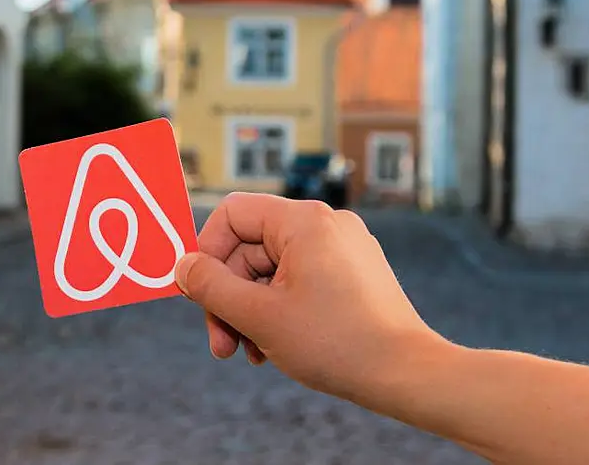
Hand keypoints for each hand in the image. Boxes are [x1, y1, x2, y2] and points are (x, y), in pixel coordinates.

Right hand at [174, 192, 446, 399]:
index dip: (206, 253)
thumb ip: (210, 287)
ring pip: (271, 269)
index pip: (232, 214)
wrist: (407, 374)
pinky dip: (278, 309)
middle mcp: (325, 224)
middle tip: (221, 344)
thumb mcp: (258, 316)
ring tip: (250, 353)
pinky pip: (297, 280)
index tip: (197, 294)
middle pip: (249, 248)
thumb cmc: (336, 343)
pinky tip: (273, 347)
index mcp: (303, 221)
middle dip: (229, 297)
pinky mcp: (352, 272)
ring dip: (251, 310)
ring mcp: (342, 247)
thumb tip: (181, 267)